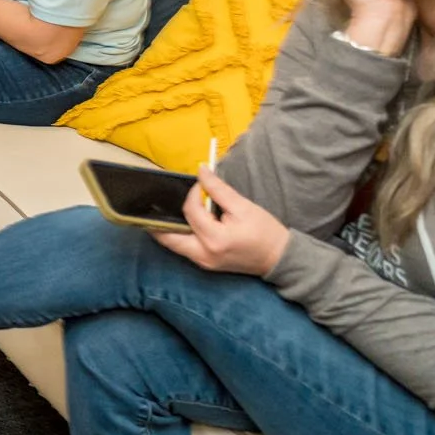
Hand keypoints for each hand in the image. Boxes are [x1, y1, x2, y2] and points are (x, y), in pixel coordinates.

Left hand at [150, 167, 290, 276]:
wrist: (278, 258)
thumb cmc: (265, 232)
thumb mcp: (243, 207)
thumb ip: (219, 189)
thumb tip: (201, 171)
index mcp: (214, 239)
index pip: (190, 212)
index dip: (193, 194)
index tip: (201, 184)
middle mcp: (203, 254)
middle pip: (168, 237)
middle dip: (160, 219)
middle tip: (155, 204)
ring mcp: (203, 262)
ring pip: (173, 245)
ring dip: (167, 228)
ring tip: (166, 212)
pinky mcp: (205, 264)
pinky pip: (183, 248)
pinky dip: (179, 235)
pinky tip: (182, 222)